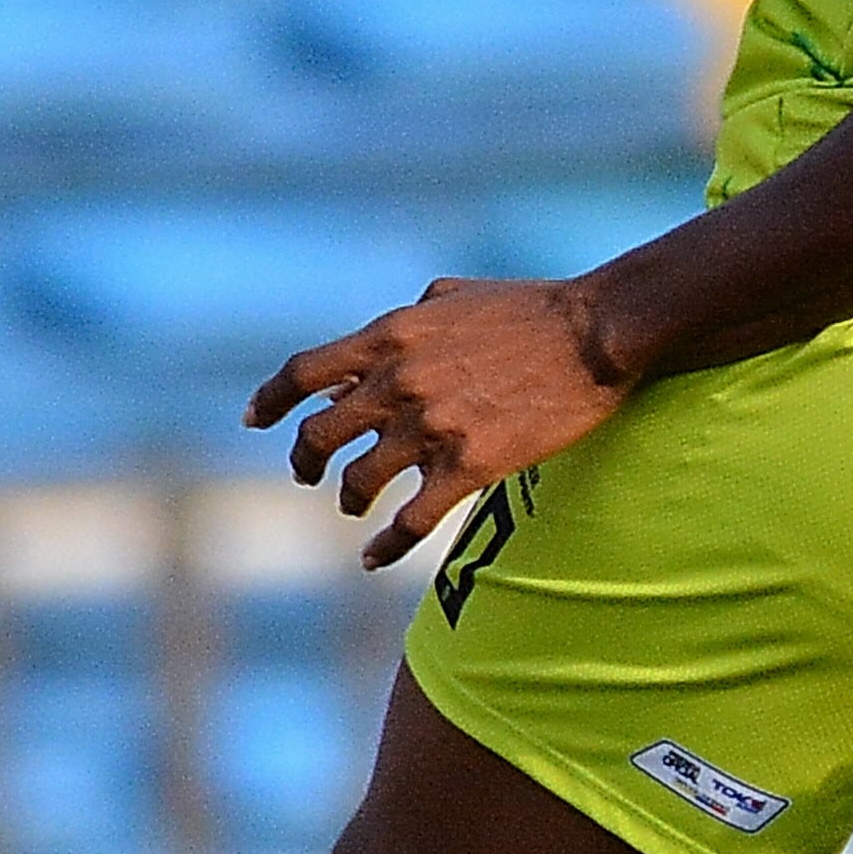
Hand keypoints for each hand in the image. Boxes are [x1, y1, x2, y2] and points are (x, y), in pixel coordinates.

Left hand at [244, 277, 631, 568]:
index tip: (255, 420)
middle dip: (307, 462)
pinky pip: (409, 520)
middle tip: (311, 475)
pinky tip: (375, 558)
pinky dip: (385, 545)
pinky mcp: (469, 465)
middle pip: (319, 436)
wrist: (597, 332)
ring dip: (350, 500)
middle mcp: (399, 383)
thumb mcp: (456, 295)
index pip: (303, 373)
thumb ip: (409, 318)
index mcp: (392, 336)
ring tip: (355, 508)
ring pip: (359, 482)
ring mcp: (431, 426)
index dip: (270, 400)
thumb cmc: (535, 306)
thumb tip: (380, 343)